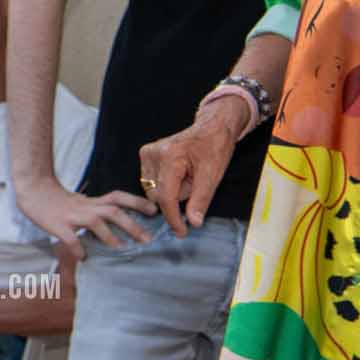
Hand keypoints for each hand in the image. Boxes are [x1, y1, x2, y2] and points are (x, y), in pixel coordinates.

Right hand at [15, 177, 154, 258]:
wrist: (32, 190)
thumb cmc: (57, 199)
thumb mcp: (81, 202)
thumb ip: (97, 211)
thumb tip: (117, 224)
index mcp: (92, 201)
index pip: (118, 197)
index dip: (137, 202)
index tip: (154, 211)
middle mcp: (86, 206)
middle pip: (113, 211)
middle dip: (131, 224)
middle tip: (147, 240)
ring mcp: (72, 215)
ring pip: (95, 222)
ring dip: (110, 236)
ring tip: (121, 249)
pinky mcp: (58, 225)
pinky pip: (70, 238)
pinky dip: (78, 248)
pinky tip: (84, 257)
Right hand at [138, 97, 245, 234]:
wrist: (211, 128)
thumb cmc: (214, 149)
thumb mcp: (213, 175)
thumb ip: (201, 200)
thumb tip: (193, 223)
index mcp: (169, 157)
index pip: (166, 197)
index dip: (173, 218)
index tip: (181, 232)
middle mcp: (152, 154)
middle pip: (158, 195)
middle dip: (176, 198)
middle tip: (194, 186)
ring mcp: (147, 153)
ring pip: (153, 190)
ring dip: (171, 192)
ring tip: (187, 178)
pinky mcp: (145, 154)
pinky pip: (151, 181)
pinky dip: (165, 184)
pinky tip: (179, 175)